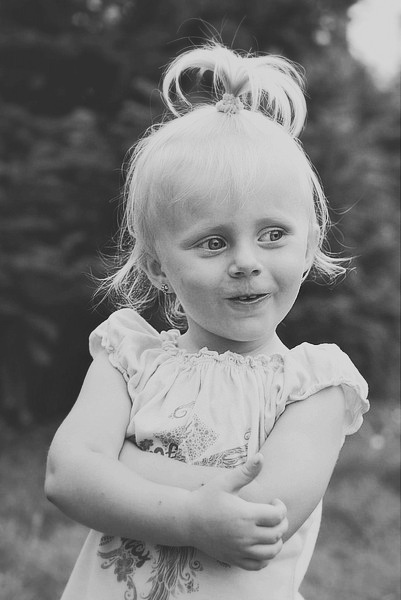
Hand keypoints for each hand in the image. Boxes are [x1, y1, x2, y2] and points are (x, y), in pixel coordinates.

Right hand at [185, 454, 287, 570]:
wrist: (186, 520)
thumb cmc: (206, 498)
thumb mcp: (225, 482)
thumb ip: (246, 472)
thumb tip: (261, 457)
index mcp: (245, 515)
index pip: (277, 516)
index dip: (282, 508)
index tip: (275, 501)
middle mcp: (245, 535)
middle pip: (277, 534)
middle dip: (282, 523)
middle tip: (276, 514)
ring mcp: (240, 550)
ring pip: (271, 553)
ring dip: (277, 542)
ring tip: (272, 530)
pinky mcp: (234, 559)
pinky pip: (258, 565)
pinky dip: (266, 558)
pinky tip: (262, 545)